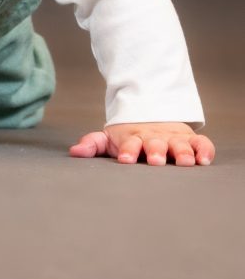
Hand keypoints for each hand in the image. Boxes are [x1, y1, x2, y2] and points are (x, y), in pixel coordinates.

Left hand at [69, 121, 214, 165]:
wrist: (151, 117)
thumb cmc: (128, 137)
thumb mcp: (109, 138)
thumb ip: (92, 144)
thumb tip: (74, 151)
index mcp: (133, 139)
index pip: (129, 144)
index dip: (127, 151)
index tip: (124, 159)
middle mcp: (154, 139)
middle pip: (155, 144)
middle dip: (155, 151)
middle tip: (154, 160)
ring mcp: (173, 139)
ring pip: (180, 144)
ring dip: (181, 152)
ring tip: (182, 161)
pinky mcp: (190, 140)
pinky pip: (201, 144)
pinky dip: (204, 150)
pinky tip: (204, 160)